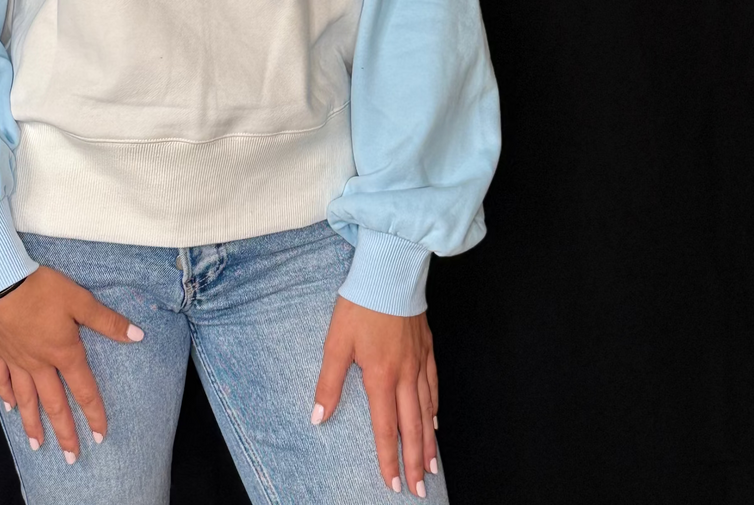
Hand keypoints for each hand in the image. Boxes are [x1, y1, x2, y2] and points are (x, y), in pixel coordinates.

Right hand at [0, 265, 144, 462]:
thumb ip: (107, 321)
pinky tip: (9, 408)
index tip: (99, 436)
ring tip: (38, 445)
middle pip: (54, 403)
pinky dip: (6, 395)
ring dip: (33, 423)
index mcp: (63, 352)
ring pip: (26, 399)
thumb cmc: (42, 289)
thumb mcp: (80, 300)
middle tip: (71, 457)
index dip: (93, 413)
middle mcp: (40, 364)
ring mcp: (16, 360)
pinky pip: (2, 379)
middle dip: (64, 432)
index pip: (84, 389)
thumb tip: (137, 336)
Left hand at [312, 295, 437, 497]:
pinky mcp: (426, 347)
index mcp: (380, 377)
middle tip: (420, 487)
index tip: (392, 483)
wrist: (389, 271)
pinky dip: (435, 406)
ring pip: (427, 409)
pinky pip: (433, 384)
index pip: (386, 428)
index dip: (388, 459)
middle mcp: (404, 375)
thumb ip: (329, 383)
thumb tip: (318, 417)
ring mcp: (419, 361)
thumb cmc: (360, 304)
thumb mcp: (336, 343)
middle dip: (414, 460)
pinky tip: (435, 418)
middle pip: (412, 426)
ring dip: (429, 440)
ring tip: (430, 464)